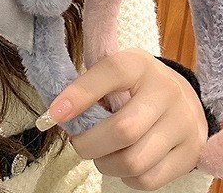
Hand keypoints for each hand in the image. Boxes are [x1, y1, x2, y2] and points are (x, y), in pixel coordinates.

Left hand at [41, 48, 207, 189]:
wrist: (183, 97)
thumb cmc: (134, 84)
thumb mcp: (115, 71)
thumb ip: (89, 84)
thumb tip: (58, 112)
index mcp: (139, 65)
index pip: (109, 74)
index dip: (78, 95)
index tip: (54, 114)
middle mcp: (166, 92)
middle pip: (123, 130)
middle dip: (89, 143)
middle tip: (78, 143)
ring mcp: (182, 125)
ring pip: (134, 161)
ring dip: (105, 164)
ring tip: (99, 154)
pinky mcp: (190, 154)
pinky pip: (148, 180)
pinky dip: (125, 177)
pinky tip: (120, 162)